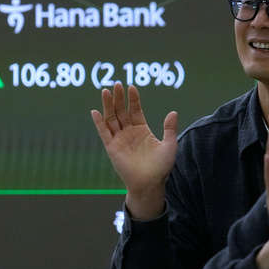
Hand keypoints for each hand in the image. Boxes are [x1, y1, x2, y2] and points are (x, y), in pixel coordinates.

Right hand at [91, 82, 177, 219]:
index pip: (135, 110)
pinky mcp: (112, 147)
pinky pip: (104, 132)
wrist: (150, 183)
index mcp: (142, 130)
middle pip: (121, 111)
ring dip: (108, 105)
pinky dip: (99, 122)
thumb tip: (173, 112)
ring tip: (106, 91)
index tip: (132, 87)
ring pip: (111, 118)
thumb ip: (169, 128)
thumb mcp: (169, 145)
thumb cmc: (160, 167)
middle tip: (116, 84)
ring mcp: (119, 139)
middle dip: (119, 98)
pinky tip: (95, 112)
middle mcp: (129, 132)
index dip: (133, 99)